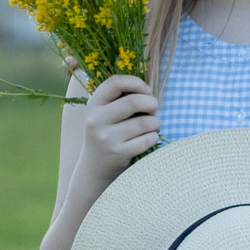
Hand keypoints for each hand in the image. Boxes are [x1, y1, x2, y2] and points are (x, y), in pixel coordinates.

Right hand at [78, 73, 158, 188]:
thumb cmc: (107, 133)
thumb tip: (148, 88)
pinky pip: (147, 140)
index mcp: (93, 104)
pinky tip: (150, 138)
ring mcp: (106, 137)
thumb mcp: (103, 113)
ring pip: (144, 122)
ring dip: (156, 122)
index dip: (136, 83)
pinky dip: (154, 137)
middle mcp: (96, 119)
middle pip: (133, 102)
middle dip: (152, 103)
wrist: (95, 166)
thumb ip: (119, 98)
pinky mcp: (118, 153)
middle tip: (154, 109)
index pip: (115, 82)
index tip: (147, 91)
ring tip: (153, 125)